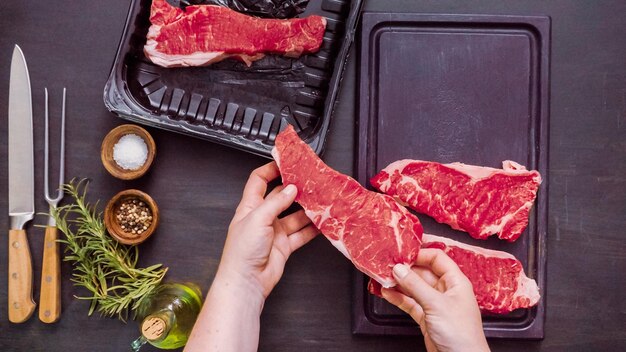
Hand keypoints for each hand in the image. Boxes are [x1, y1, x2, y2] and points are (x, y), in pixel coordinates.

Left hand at [216, 161, 317, 300]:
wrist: (247, 281)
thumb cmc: (243, 251)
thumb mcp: (258, 219)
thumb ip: (276, 202)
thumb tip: (291, 188)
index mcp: (249, 207)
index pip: (259, 181)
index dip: (271, 170)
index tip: (286, 163)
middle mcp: (262, 217)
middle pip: (280, 197)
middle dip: (294, 189)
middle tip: (310, 182)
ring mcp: (274, 232)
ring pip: (294, 216)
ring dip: (306, 210)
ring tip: (320, 201)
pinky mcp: (284, 246)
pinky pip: (301, 234)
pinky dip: (312, 229)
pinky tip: (322, 223)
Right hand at [381, 248, 489, 351]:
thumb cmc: (461, 334)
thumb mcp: (436, 305)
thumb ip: (416, 285)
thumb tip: (399, 269)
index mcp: (455, 282)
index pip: (437, 258)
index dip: (420, 254)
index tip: (402, 253)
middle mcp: (446, 291)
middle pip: (423, 272)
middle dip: (405, 269)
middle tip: (387, 266)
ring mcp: (435, 304)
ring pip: (414, 288)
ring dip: (399, 283)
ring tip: (382, 278)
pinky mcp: (426, 318)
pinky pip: (410, 302)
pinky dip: (398, 298)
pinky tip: (387, 293)